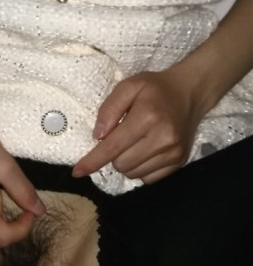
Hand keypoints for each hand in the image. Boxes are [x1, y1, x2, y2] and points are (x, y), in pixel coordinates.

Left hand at [72, 69, 204, 183]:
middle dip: (112, 154)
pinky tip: (144, 150)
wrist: (189, 93)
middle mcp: (163, 138)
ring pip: (133, 174)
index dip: (93, 160)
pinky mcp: (179, 162)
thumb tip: (97, 136)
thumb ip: (109, 109)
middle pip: (121, 163)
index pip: (113, 146)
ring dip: (125, 162)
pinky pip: (148, 179)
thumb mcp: (128, 86)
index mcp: (147, 117)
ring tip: (134, 141)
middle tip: (120, 135)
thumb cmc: (154, 88)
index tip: (77, 171)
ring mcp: (173, 153)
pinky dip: (139, 168)